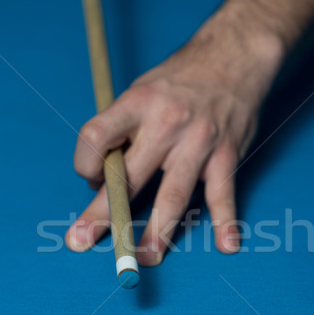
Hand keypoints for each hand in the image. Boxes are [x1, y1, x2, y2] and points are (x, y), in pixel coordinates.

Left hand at [65, 9, 282, 265]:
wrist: (233, 55)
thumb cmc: (180, 79)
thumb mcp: (142, 88)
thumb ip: (123, 130)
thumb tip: (103, 178)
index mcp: (137, 103)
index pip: (96, 137)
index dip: (85, 163)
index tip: (89, 180)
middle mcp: (166, 123)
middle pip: (128, 177)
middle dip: (103, 214)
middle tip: (81, 240)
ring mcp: (199, 141)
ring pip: (174, 195)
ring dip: (157, 233)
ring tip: (143, 258)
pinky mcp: (226, 154)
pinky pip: (223, 193)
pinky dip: (226, 221)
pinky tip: (227, 244)